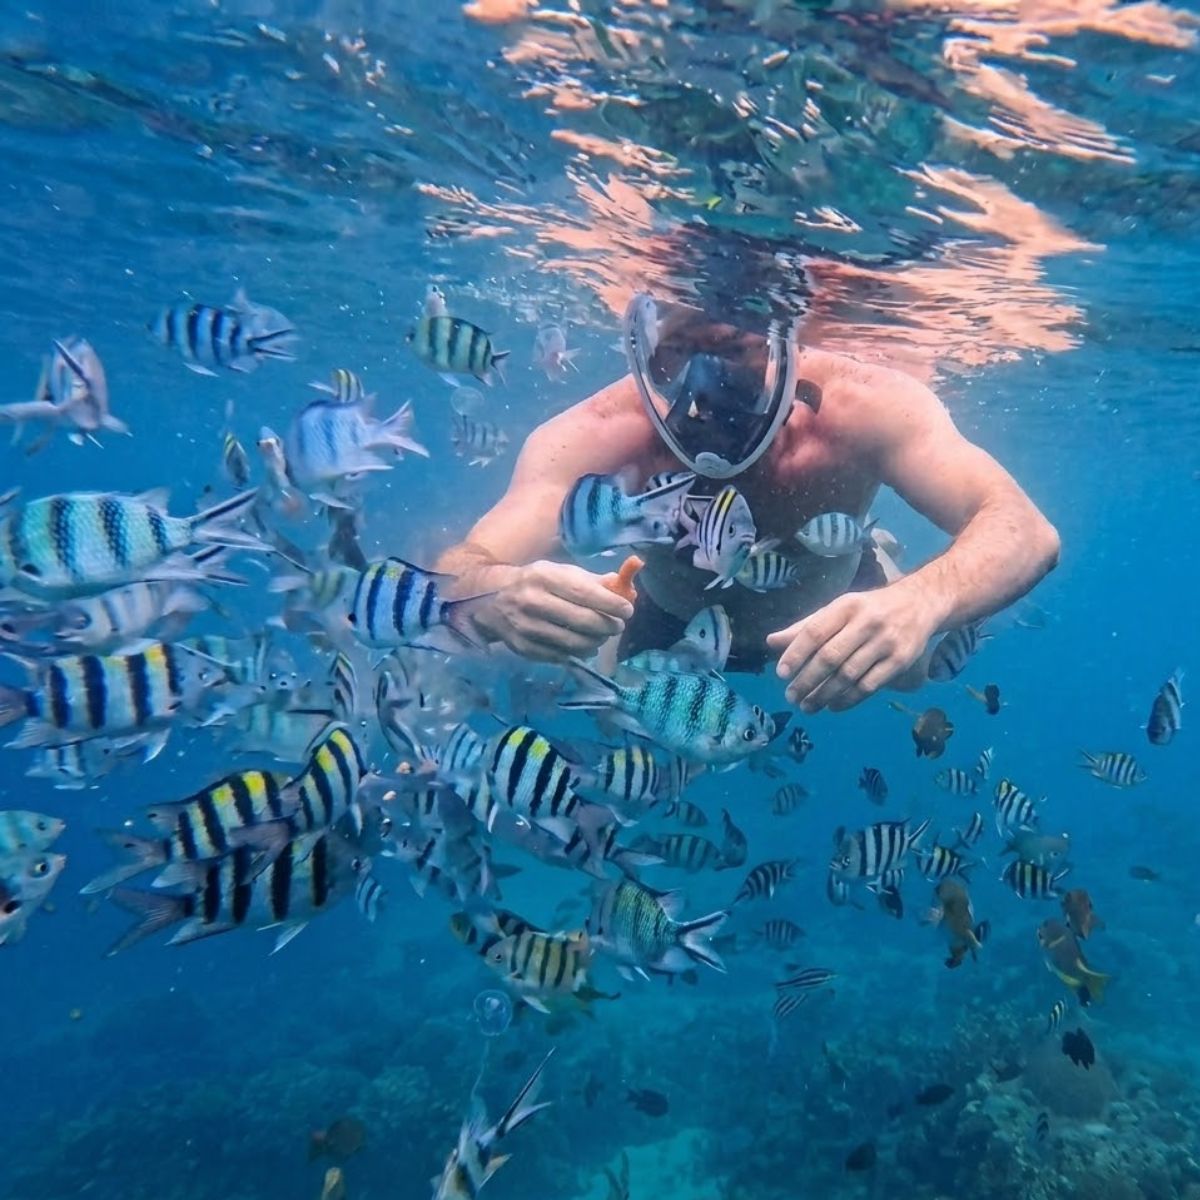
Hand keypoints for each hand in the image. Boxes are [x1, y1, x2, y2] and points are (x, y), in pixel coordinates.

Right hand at [478, 559, 632, 662]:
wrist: (488, 600)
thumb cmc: (533, 582)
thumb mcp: (557, 571)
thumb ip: (591, 581)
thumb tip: (626, 589)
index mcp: (544, 577)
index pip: (584, 593)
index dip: (611, 604)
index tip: (627, 610)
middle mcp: (533, 602)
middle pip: (582, 621)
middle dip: (608, 626)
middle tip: (618, 626)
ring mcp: (526, 629)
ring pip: (574, 643)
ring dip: (596, 642)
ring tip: (602, 637)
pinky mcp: (524, 649)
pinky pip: (561, 656)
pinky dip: (578, 653)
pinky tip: (584, 646)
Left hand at [766, 580, 939, 712]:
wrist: (920, 604)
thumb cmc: (869, 609)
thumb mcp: (837, 609)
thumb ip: (805, 627)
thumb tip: (771, 642)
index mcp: (846, 606)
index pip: (815, 631)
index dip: (796, 653)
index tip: (781, 673)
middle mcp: (866, 622)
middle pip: (831, 657)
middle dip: (807, 680)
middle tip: (791, 696)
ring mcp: (886, 643)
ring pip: (849, 675)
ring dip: (825, 695)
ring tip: (807, 706)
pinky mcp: (900, 661)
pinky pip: (869, 686)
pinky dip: (848, 700)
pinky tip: (833, 706)